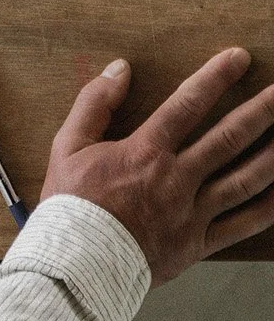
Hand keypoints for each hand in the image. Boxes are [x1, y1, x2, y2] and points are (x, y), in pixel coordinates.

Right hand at [44, 48, 273, 283]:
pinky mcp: (199, 243)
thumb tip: (118, 68)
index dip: (215, 77)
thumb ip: (94, 103)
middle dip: (262, 110)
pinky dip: (270, 207)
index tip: (238, 58)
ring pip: (246, 179)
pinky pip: (244, 224)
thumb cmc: (70, 205)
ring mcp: (192, 212)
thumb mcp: (67, 146)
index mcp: (145, 152)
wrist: (74, 262)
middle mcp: (176, 178)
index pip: (187, 105)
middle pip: (229, 138)